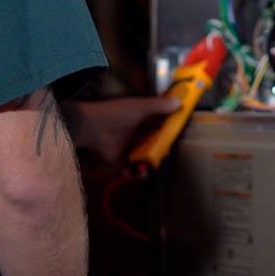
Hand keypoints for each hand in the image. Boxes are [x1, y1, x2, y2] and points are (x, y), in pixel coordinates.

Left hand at [61, 96, 180, 163]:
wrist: (93, 128)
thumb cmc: (116, 113)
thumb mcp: (139, 106)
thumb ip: (158, 105)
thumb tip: (180, 102)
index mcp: (140, 117)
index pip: (159, 124)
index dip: (170, 129)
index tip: (181, 134)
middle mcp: (136, 132)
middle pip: (155, 143)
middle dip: (163, 149)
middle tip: (169, 152)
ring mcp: (129, 147)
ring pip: (147, 157)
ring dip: (152, 162)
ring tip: (155, 163)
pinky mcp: (123, 161)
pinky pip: (135, 169)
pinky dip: (139, 172)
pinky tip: (141, 171)